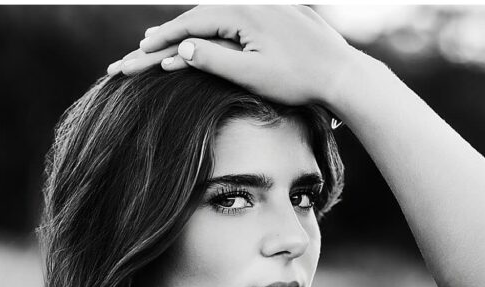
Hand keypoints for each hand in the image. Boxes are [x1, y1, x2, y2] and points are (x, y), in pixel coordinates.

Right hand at [107, 5, 357, 107]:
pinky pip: (241, 19)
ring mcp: (269, 7)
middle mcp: (255, 3)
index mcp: (243, 14)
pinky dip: (221, 30)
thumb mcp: (250, 74)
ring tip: (174, 41)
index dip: (165, 37)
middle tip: (147, 44)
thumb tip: (183, 50)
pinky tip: (214, 37)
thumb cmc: (298, 80)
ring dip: (197, 30)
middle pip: (204, 16)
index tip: (142, 49)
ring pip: (223, 17)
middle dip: (174, 31)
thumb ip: (214, 61)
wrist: (343, 74)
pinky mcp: (283, 15)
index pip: (193, 23)